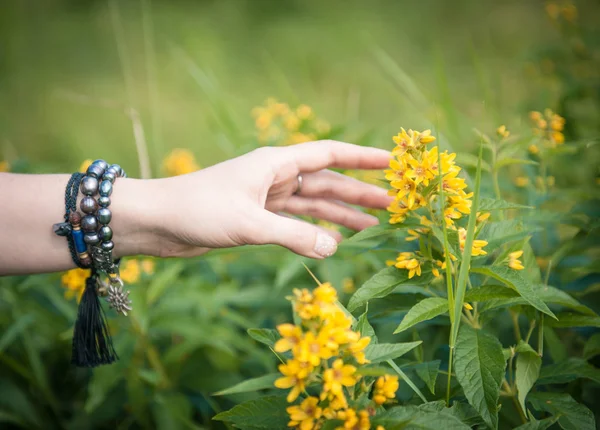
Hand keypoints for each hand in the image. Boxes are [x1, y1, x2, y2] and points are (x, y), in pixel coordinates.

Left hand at [146, 140, 391, 258]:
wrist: (156, 222)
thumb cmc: (198, 211)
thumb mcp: (249, 224)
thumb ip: (294, 236)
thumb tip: (335, 249)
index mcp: (275, 163)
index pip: (329, 155)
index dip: (362, 157)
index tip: (392, 162)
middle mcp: (275, 177)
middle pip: (327, 182)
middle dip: (360, 192)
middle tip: (394, 203)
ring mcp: (267, 199)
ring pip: (314, 205)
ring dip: (342, 214)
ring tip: (374, 224)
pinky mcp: (257, 219)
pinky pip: (296, 224)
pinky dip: (315, 232)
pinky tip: (335, 241)